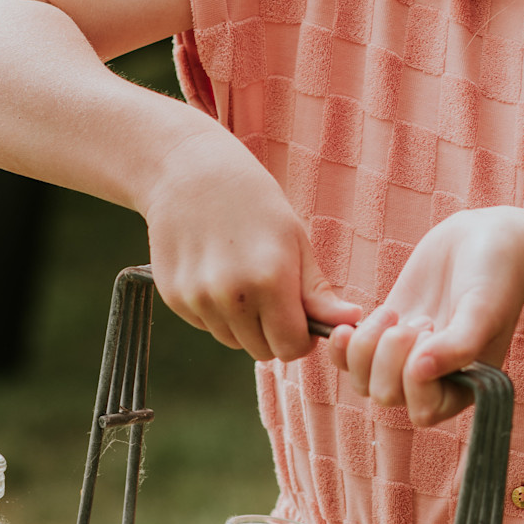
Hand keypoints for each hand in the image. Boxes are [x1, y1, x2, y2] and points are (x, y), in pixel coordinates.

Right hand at [141, 130, 359, 360]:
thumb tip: (351, 323)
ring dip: (244, 324)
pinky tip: (216, 274)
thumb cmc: (253, 202)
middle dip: (273, 333)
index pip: (291, 348)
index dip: (301, 339)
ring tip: (243, 279)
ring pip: (232, 341)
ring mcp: (197, 299)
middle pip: (262, 351)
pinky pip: (206, 326)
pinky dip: (216, 312)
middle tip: (274, 297)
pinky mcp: (173, 298)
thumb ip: (318, 292)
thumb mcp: (295, 240)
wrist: (189, 172)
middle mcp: (231, 296)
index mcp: (269, 281)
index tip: (302, 321)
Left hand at [329, 208, 523, 424]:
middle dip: (391, 356)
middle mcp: (433, 380)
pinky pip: (348, 358)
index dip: (415, 376)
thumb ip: (459, 345)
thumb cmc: (497, 277)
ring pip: (362, 381)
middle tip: (422, 317)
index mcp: (464, 386)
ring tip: (392, 314)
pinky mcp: (383, 335)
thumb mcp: (483, 310)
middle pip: (386, 395)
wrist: (485, 240)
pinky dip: (342, 345)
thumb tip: (420, 373)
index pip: (423, 410)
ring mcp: (404, 358)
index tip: (432, 330)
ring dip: (366, 347)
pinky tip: (348, 324)